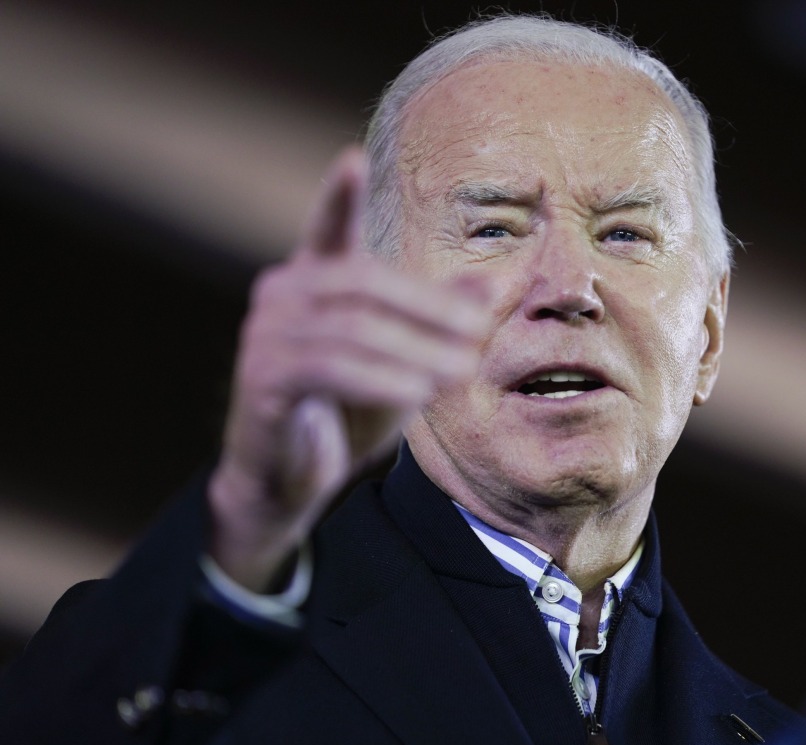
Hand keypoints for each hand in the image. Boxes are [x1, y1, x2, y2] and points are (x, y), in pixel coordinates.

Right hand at [207, 146, 488, 590]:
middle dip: (429, 310)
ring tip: (463, 375)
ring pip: (354, 328)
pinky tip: (417, 396)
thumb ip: (441, 317)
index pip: (325, 228)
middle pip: (364, 284)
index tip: (350, 155)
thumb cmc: (348, 410)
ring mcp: (266, 335)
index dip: (336, 195)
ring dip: (417, 352)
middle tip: (479, 337)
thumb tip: (495, 279)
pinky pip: (329, 368)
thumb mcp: (406, 360)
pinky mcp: (263, 377)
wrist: (293, 480)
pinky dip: (380, 380)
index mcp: (312, 280)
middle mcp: (281, 296)